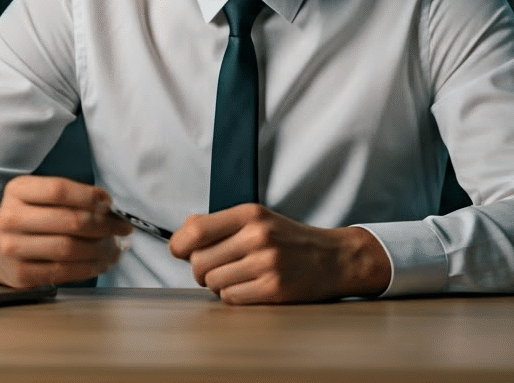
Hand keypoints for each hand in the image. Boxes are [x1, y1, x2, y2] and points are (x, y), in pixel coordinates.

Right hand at [0, 175, 132, 287]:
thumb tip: (109, 210)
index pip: (59, 190)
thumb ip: (70, 199)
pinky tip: (100, 263)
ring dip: (100, 249)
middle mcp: (10, 218)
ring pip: (69, 248)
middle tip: (123, 228)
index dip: (90, 196)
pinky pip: (63, 271)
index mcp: (17, 191)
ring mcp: (12, 248)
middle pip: (69, 221)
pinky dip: (88, 268)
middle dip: (104, 225)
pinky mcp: (20, 274)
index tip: (110, 203)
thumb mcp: (40, 198)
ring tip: (116, 248)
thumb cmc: (31, 218)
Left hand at [168, 204, 390, 304]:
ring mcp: (266, 263)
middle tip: (215, 268)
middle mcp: (257, 236)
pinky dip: (233, 296)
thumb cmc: (290, 240)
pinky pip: (231, 298)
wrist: (334, 258)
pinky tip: (248, 287)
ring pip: (213, 283)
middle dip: (200, 270)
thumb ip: (220, 224)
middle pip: (199, 262)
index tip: (180, 251)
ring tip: (236, 276)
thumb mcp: (258, 219)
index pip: (195, 229)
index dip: (179, 244)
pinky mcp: (274, 288)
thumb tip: (181, 236)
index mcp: (250, 214)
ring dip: (217, 284)